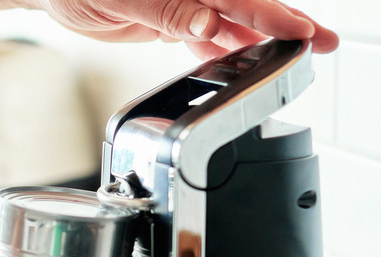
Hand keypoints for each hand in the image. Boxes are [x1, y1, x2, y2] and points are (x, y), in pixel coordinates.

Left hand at [29, 0, 338, 57]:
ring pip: (227, 24)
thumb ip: (167, 12)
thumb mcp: (123, 0)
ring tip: (285, 59)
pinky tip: (235, 64)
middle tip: (318, 44)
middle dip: (281, 26)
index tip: (300, 32)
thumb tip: (207, 24)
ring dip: (255, 43)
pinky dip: (218, 51)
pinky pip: (201, 36)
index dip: (272, 14)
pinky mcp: (167, 19)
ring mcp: (179, 5)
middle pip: (244, 8)